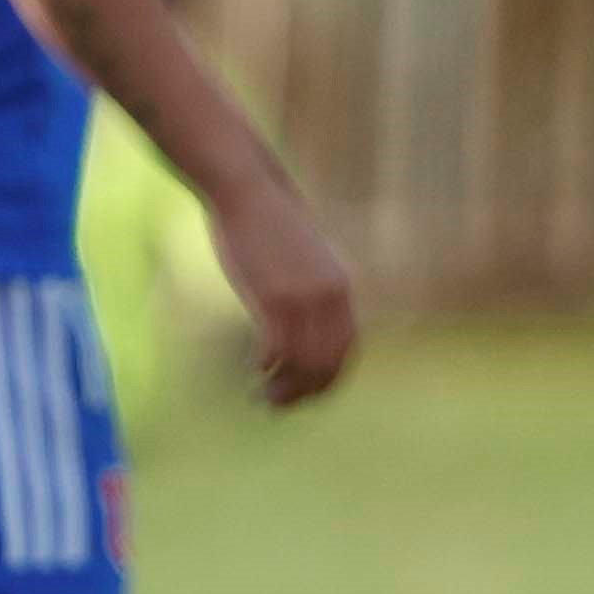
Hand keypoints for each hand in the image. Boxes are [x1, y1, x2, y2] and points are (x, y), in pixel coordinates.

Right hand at [207, 181, 359, 407]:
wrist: (247, 188)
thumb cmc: (268, 219)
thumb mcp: (303, 256)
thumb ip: (312, 285)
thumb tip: (305, 315)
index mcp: (341, 288)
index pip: (346, 350)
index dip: (328, 379)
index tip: (306, 394)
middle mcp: (329, 297)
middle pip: (327, 363)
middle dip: (305, 393)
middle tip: (278, 405)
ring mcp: (302, 298)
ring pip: (302, 363)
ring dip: (284, 388)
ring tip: (263, 398)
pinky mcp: (272, 297)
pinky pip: (277, 348)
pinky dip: (268, 366)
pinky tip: (254, 369)